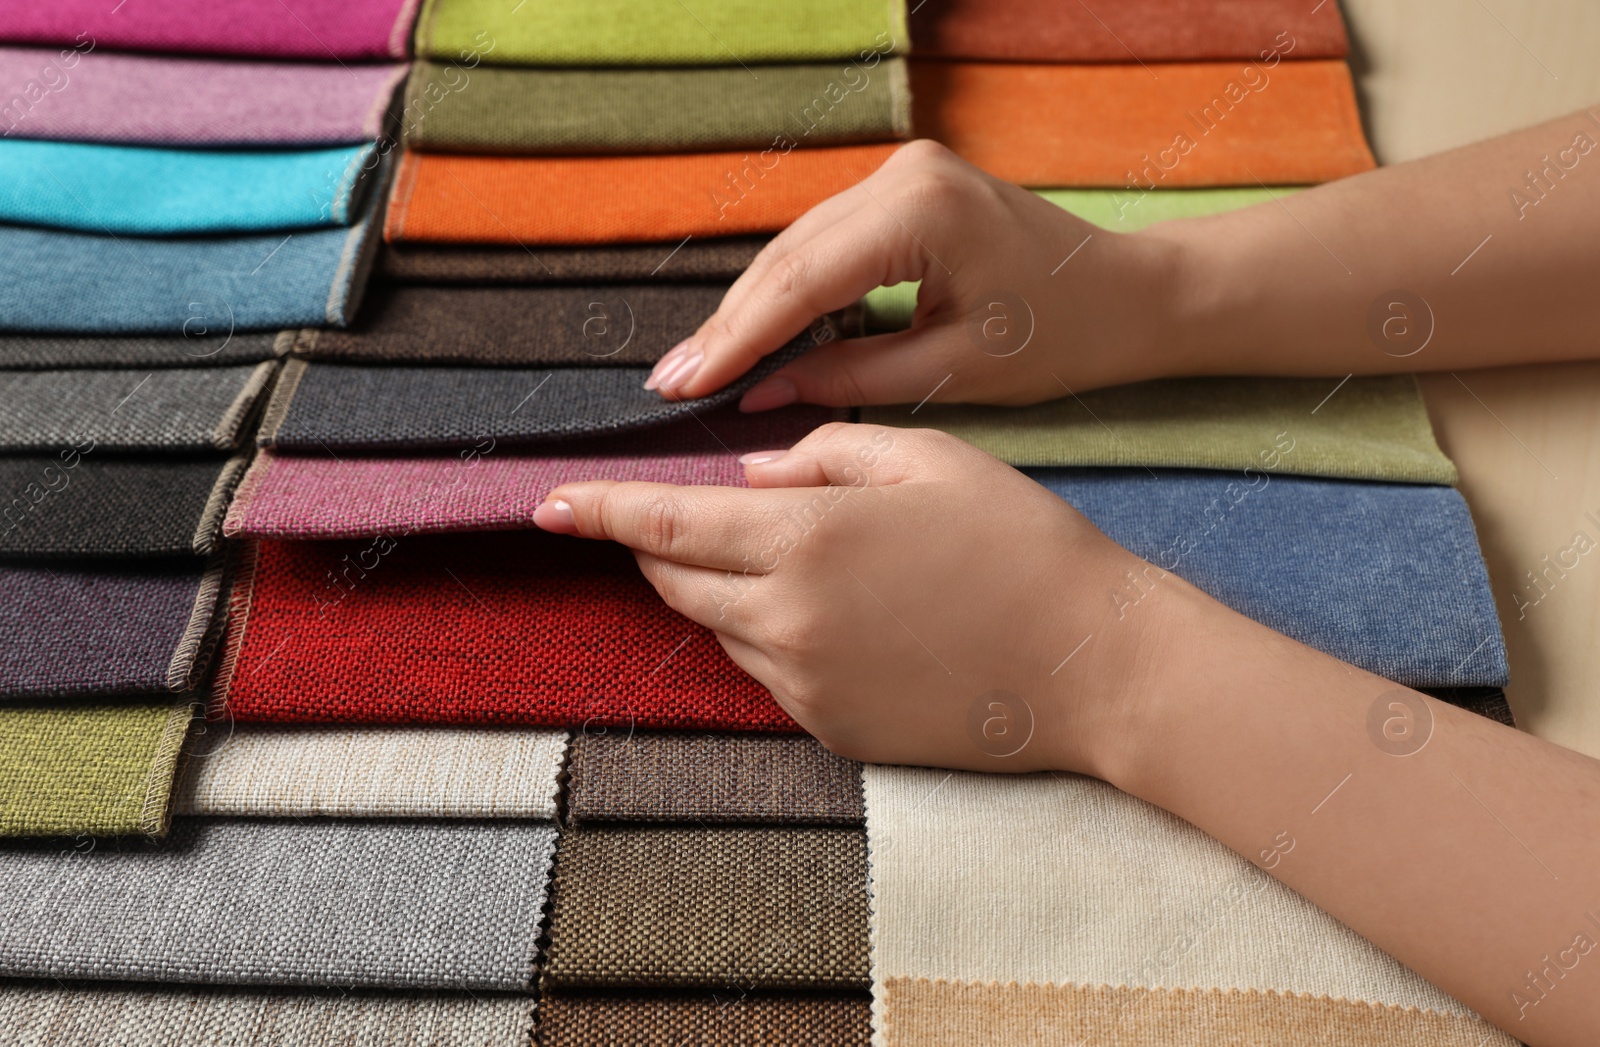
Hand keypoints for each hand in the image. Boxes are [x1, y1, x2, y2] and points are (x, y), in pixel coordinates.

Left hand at [532, 422, 1174, 773]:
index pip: (663, 520)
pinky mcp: (825, 728)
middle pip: (674, 577)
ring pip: (718, 626)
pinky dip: (775, 634)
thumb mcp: (925, 456)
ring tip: (820, 563)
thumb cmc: (1019, 542)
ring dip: (728, 587)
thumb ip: (819, 453)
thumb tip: (746, 471)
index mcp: (804, 536)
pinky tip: (855, 618)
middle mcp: (785, 617)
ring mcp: (801, 682)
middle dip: (664, 541)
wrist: (1089, 664)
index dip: (595, 510)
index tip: (542, 503)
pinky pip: (766, 670)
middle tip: (711, 510)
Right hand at [643, 140, 1187, 410]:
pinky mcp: (903, 190)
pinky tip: (756, 335)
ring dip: (752, 308)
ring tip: (700, 367)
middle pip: (788, 256)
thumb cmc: (1061, 337)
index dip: (737, 338)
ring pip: (798, 246)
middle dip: (731, 324)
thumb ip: (850, 377)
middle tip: (671, 382)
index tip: (683, 384)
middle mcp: (902, 174)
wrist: (1128, 295)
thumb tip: (762, 395)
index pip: (802, 280)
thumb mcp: (952, 372)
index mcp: (921, 211)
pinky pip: (826, 244)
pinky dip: (790, 291)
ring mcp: (901, 174)